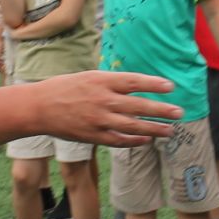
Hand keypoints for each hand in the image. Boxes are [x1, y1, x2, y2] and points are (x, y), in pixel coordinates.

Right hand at [30, 71, 180, 146]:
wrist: (38, 107)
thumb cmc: (64, 88)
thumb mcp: (88, 77)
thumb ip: (111, 83)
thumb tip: (136, 86)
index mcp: (101, 81)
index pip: (133, 81)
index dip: (153, 84)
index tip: (171, 87)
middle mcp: (102, 100)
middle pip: (138, 106)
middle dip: (161, 110)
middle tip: (180, 112)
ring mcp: (98, 120)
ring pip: (132, 126)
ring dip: (154, 129)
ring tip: (170, 131)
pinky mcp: (93, 136)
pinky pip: (119, 140)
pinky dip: (134, 141)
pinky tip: (146, 141)